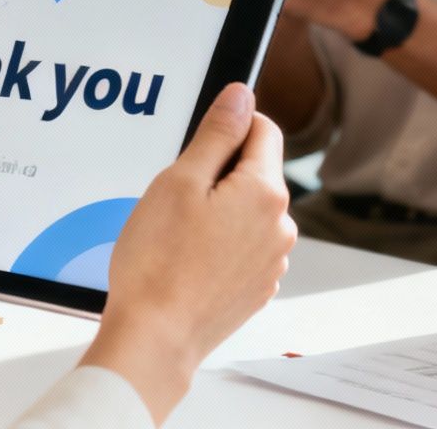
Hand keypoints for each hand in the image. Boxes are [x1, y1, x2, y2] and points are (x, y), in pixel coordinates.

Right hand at [84, 83, 295, 422]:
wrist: (155, 339)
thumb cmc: (158, 263)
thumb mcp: (180, 180)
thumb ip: (217, 133)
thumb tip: (241, 96)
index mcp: (266, 193)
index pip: (263, 129)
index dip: (228, 127)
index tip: (198, 145)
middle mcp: (281, 227)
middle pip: (255, 172)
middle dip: (219, 173)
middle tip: (175, 197)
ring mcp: (272, 262)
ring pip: (248, 211)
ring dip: (219, 210)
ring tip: (177, 235)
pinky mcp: (257, 287)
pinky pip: (243, 246)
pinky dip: (219, 244)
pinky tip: (186, 260)